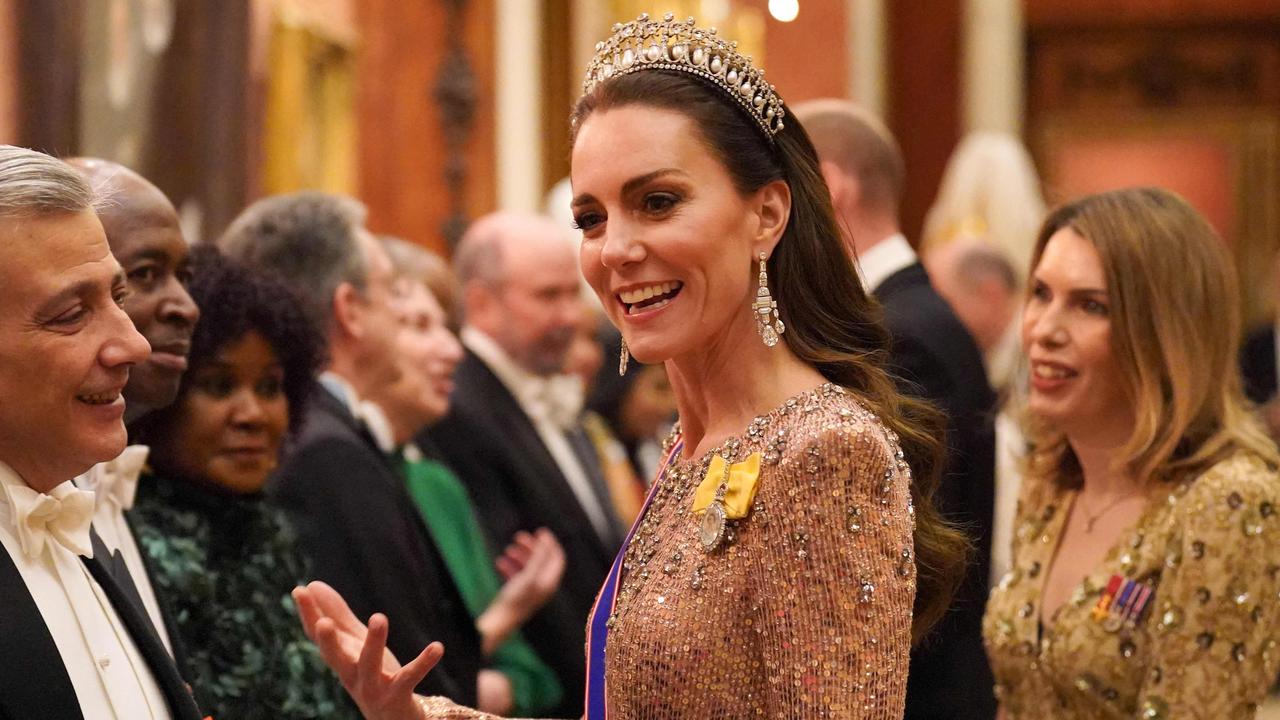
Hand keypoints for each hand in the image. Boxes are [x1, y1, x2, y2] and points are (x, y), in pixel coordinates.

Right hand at [293, 581, 441, 719]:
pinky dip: (423, 662)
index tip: (299, 590)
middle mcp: (352, 675)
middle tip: (322, 624)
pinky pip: (410, 677)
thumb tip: (312, 584)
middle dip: (328, 643)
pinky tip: (437, 646)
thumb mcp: (354, 643)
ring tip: (379, 617)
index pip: (319, 638)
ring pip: (370, 666)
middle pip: (335, 659)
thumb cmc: (372, 675)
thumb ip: (337, 616)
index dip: (308, 615)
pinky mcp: (398, 696)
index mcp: (341, 659)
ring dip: (374, 642)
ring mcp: (373, 688)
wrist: (394, 718)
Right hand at [477, 529, 565, 653]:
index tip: (539, 531)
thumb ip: (538, 557)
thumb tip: (545, 539)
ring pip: (528, 567)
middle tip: (519, 537)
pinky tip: (499, 562)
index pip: (557, 558)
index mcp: (549, 582)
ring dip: (519, 556)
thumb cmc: (515, 599)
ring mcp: (530, 591)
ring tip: (508, 549)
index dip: (550, 543)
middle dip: (532, 547)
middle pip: (542, 561)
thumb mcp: (528, 575)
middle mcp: (542, 587)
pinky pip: (516, 576)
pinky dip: (510, 566)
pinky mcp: (517, 595)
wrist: (498, 624)